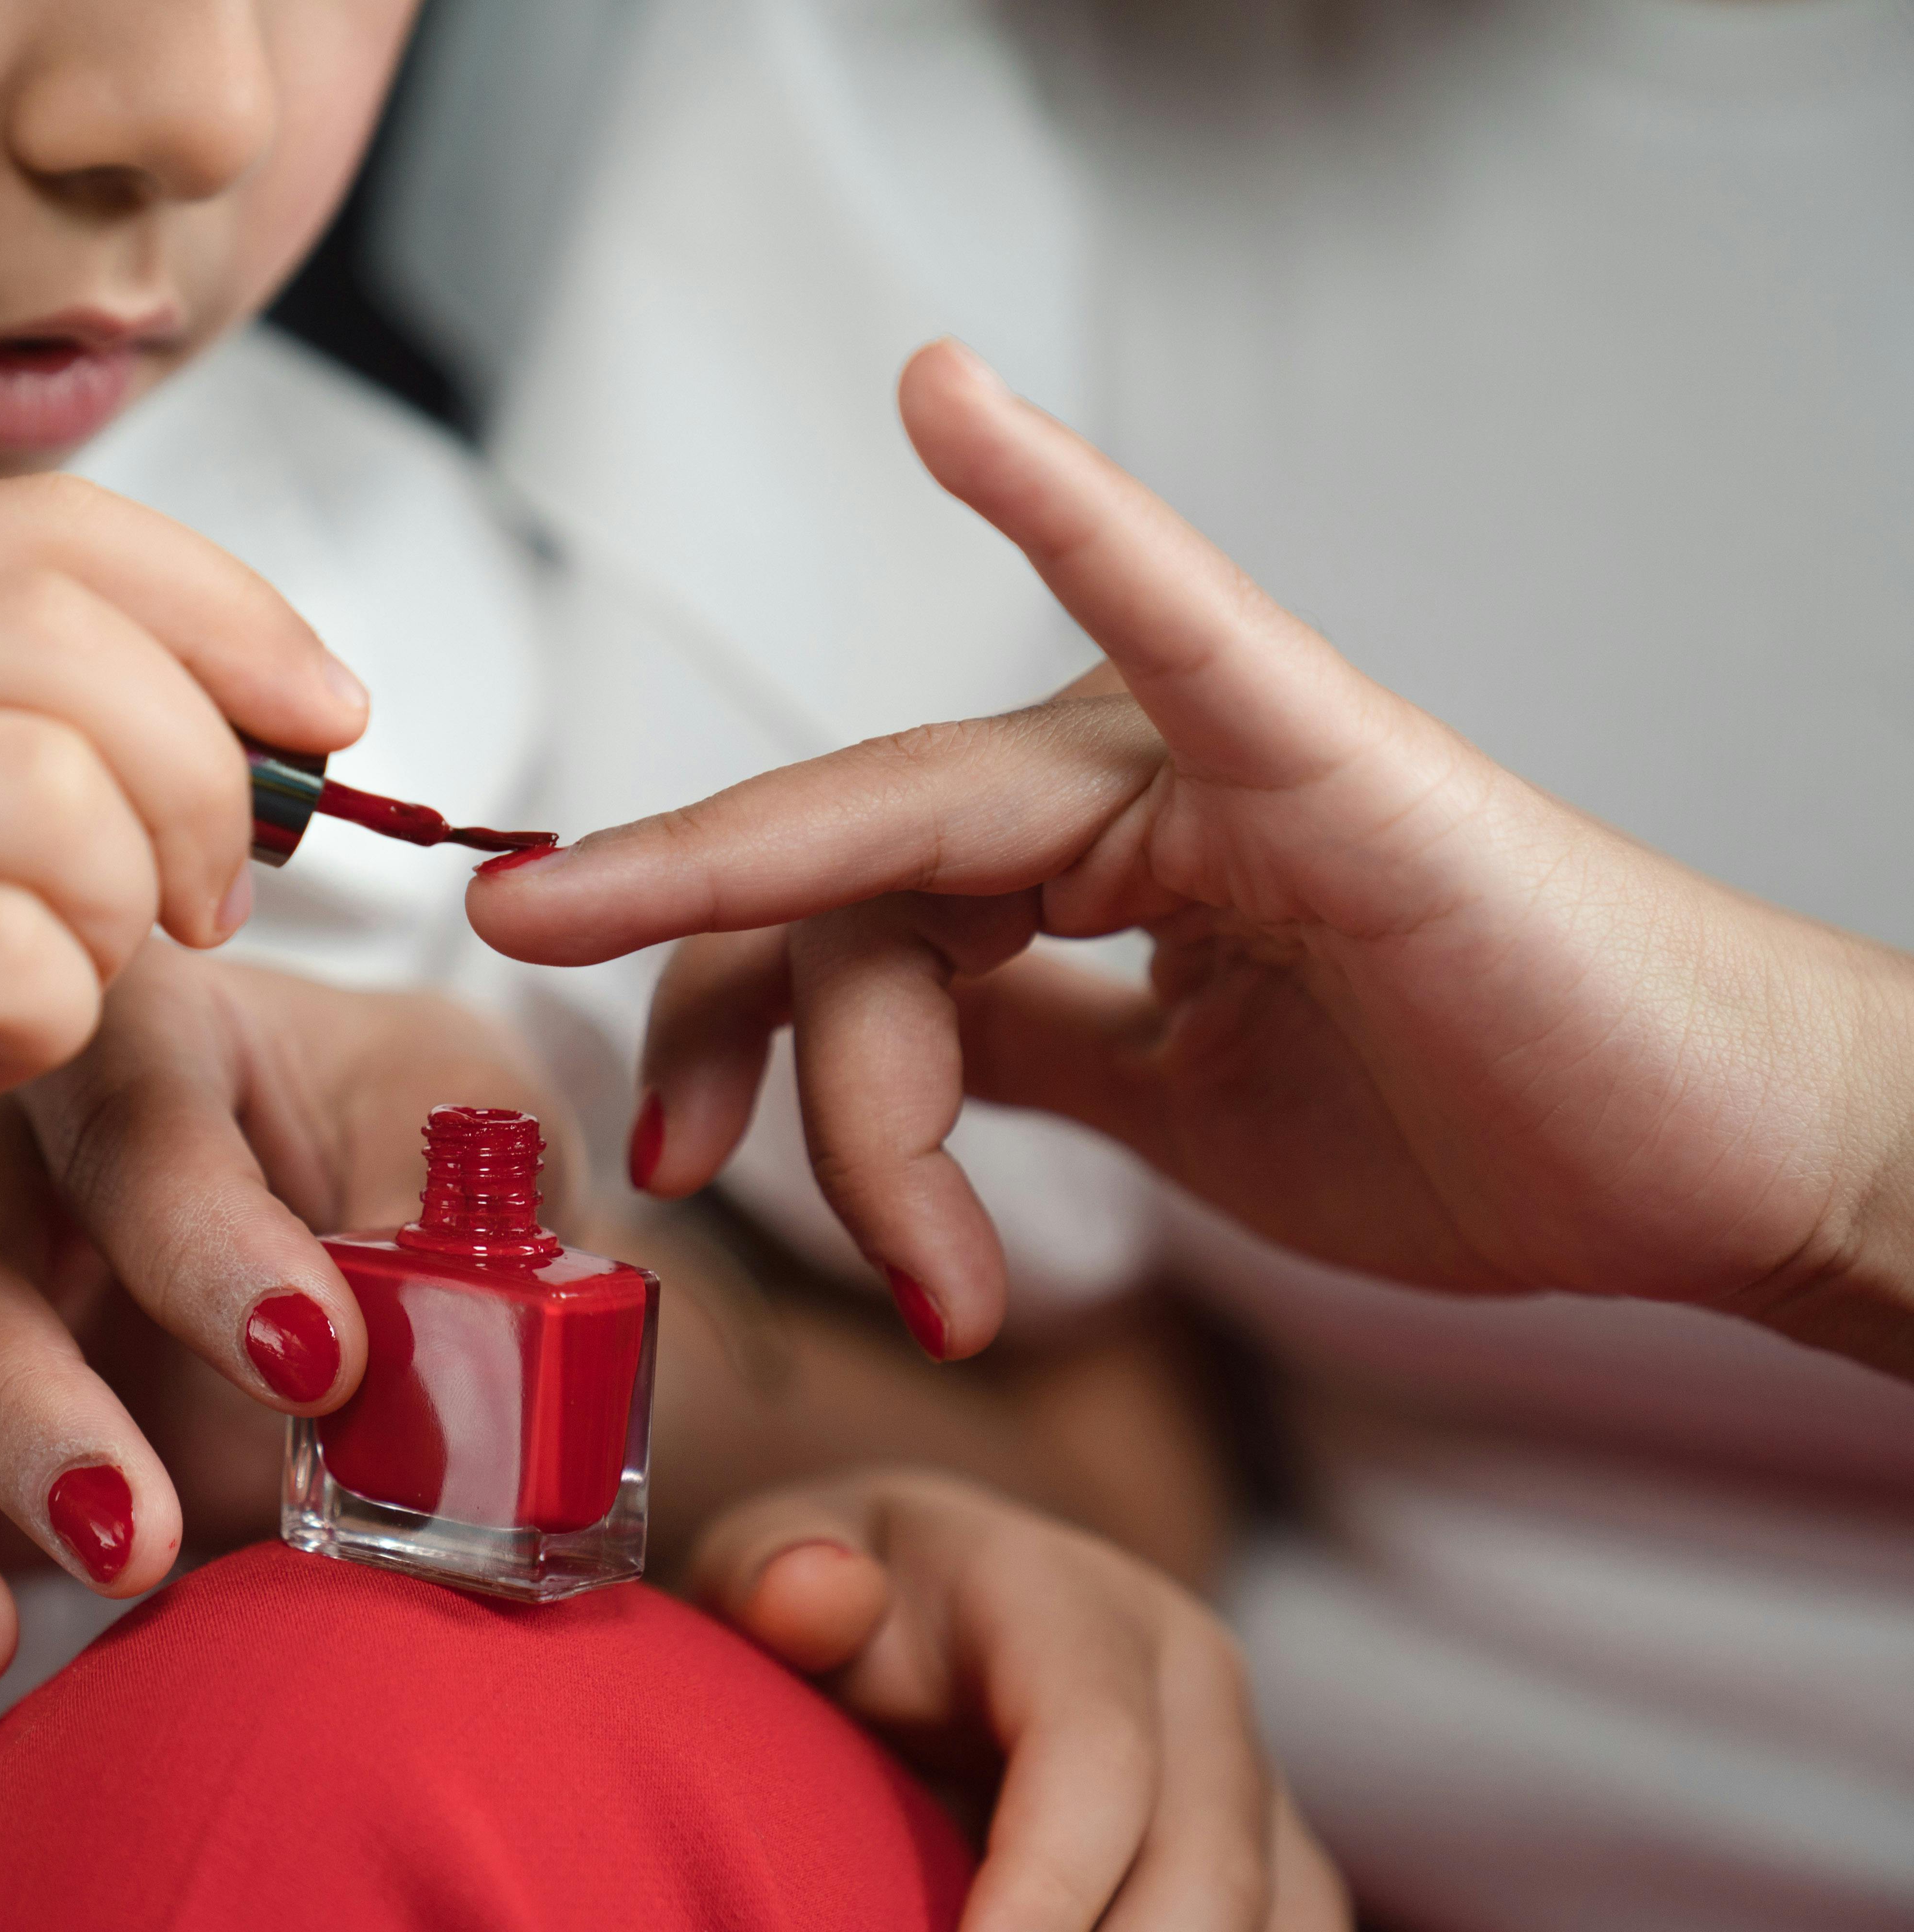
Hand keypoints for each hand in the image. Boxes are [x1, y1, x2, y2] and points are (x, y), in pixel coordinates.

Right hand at [0, 476, 367, 1375]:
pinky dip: (45, 1021)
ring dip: (117, 914)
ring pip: (53, 795)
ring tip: (55, 987)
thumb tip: (263, 709)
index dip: (233, 614)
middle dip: (204, 780)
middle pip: (76, 644)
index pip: (56, 531)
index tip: (327, 718)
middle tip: (199, 906)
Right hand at [0, 944, 574, 1710]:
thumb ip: (454, 1216)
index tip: (318, 1364)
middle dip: (25, 1408)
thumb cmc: (417, 1174)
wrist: (393, 1298)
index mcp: (147, 1042)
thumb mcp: (475, 1148)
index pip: (131, 1109)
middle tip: (141, 1534)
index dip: (204, 1235)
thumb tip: (433, 1319)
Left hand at [468, 340, 1913, 1374]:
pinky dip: (1064, 511)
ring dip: (870, 1075)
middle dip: (724, 1018)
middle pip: (834, 876)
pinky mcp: (1310, 754)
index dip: (720, 1018)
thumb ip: (1018, 1046)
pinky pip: (1171, 620)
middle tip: (669, 1165)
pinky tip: (948, 401)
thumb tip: (884, 1042)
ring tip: (913, 1261)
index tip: (661, 1152)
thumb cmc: (1470, 1117)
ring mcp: (1202, 749)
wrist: (1699, 1166)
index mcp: (1071, 847)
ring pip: (916, 851)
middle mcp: (1109, 771)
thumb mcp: (1164, 1104)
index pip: (829, 910)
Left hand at [692, 1470, 1346, 1931]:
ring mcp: (1251, 1775)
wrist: (930, 1605)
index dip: (1041, 1894)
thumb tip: (818, 1597)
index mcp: (1071, 1599)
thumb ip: (770, 1567)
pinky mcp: (1276, 1862)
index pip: (1093, 1757)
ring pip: (1273, 1926)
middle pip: (1204, 1873)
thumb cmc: (836, 1606)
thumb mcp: (770, 1555)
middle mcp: (1192, 1678)